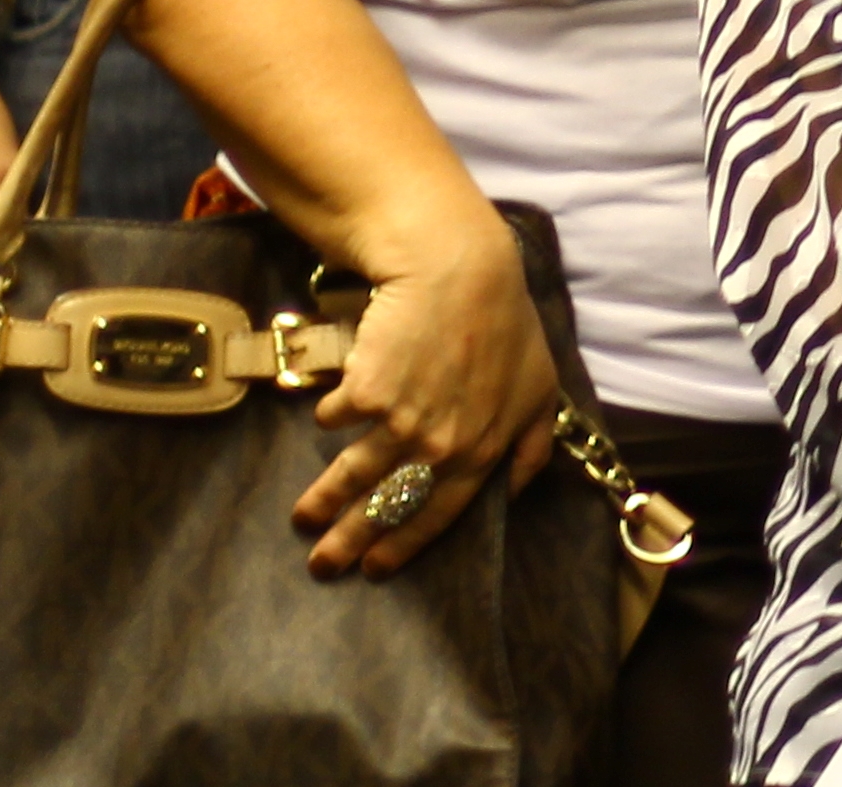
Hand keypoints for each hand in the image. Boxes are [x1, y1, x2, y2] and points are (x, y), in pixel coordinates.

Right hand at [296, 204, 563, 575]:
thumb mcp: (540, 387)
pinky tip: (326, 417)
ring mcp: (402, 421)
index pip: (440, 513)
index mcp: (483, 449)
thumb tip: (514, 490)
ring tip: (302, 519)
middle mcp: (441, 445)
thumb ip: (531, 444)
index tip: (377, 568)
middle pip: (388, 505)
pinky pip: (336, 417)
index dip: (406, 543)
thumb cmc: (506, 323)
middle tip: (321, 565)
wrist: (460, 272)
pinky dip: (329, 417)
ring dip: (323, 501)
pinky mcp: (365, 393)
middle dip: (351, 539)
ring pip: (353, 474)